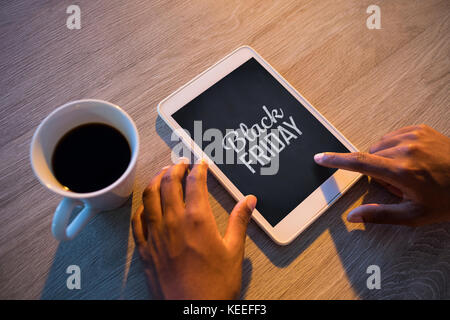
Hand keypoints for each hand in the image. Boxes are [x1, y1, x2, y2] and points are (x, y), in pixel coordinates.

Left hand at [132, 158, 256, 298]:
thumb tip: (249, 201)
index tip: (201, 164)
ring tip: (162, 174)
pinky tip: (146, 205)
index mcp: (197, 220)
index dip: (198, 169)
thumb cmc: (215, 285)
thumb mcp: (233, 251)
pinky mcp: (145, 249)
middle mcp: (173, 222)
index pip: (194, 183)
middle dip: (175, 168)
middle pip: (169, 183)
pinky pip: (137, 221)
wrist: (192, 311)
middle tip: (180, 163)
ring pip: (150, 197)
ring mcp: (156, 235)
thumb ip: (239, 221)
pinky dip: (141, 207)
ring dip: (156, 180)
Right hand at [314, 124, 449, 225]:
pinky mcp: (419, 128)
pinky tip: (411, 159)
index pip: (358, 162)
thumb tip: (352, 217)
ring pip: (379, 146)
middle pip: (369, 156)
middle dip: (375, 170)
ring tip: (407, 171)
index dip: (335, 161)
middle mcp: (405, 149)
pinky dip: (394, 148)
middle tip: (397, 184)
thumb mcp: (414, 215)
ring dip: (383, 158)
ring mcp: (413, 135)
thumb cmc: (448, 199)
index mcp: (401, 171)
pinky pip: (392, 136)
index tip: (320, 158)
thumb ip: (380, 215)